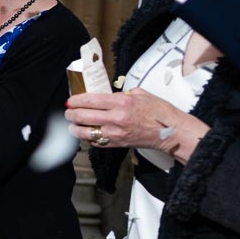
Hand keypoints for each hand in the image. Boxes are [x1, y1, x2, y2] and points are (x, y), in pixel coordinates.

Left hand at [66, 88, 196, 151]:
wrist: (171, 132)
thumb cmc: (159, 112)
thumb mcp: (140, 94)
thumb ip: (121, 94)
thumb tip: (107, 95)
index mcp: (121, 103)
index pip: (89, 100)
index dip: (75, 100)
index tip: (70, 101)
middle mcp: (115, 118)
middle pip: (82, 116)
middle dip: (71, 113)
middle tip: (68, 111)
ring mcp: (115, 133)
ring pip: (84, 132)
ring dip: (74, 127)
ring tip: (72, 124)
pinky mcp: (117, 144)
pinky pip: (95, 142)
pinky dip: (87, 138)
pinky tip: (86, 133)